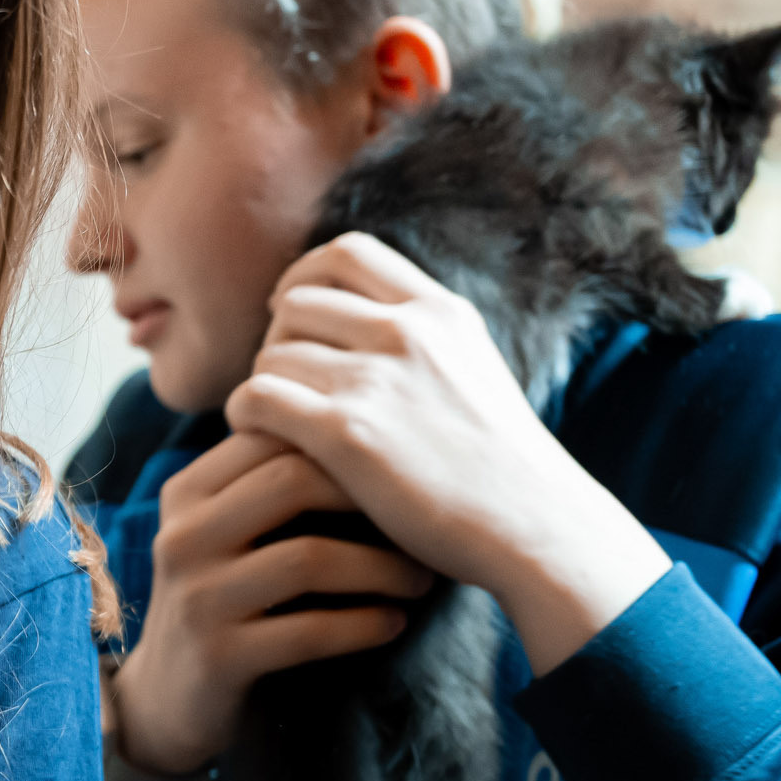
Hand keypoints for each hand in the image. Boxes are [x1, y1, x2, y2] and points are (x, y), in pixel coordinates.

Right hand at [109, 431, 431, 778]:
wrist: (170, 698)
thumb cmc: (224, 600)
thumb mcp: (226, 533)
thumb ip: (269, 484)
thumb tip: (372, 430)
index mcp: (186, 492)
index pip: (272, 434)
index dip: (346, 444)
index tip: (401, 470)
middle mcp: (182, 536)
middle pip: (291, 481)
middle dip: (371, 497)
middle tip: (423, 524)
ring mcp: (196, 596)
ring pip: (308, 558)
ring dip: (382, 569)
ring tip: (421, 581)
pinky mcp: (218, 655)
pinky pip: (310, 630)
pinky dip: (365, 625)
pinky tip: (394, 623)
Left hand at [225, 233, 668, 672]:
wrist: (536, 529)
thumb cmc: (501, 467)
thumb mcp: (473, 370)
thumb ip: (422, 340)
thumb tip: (356, 319)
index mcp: (440, 311)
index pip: (346, 251)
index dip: (303, 276)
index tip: (292, 313)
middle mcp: (408, 332)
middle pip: (296, 304)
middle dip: (278, 341)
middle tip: (285, 387)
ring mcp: (377, 380)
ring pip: (271, 354)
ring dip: (263, 384)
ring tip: (274, 421)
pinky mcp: (346, 432)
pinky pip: (257, 396)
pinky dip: (244, 414)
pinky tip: (257, 437)